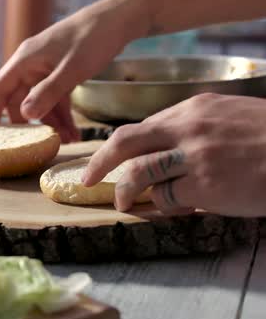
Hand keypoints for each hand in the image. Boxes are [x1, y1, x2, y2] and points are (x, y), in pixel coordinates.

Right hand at [0, 0, 146, 141]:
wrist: (118, 20)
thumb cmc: (93, 38)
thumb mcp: (71, 69)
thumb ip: (48, 92)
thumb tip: (26, 114)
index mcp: (25, 60)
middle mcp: (31, 65)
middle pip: (19, 99)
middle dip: (29, 124)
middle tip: (35, 146)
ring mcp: (46, 69)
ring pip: (40, 102)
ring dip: (52, 122)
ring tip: (67, 141)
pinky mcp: (61, 73)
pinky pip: (56, 98)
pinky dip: (63, 115)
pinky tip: (73, 131)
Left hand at [82, 93, 265, 216]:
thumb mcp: (231, 116)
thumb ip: (195, 127)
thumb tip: (165, 148)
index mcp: (193, 108)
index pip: (142, 127)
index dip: (120, 147)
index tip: (108, 158)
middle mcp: (187, 127)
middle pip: (126, 142)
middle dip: (99, 161)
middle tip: (87, 179)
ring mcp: (194, 155)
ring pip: (140, 173)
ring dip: (125, 191)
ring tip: (123, 203)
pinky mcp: (204, 184)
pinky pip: (166, 198)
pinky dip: (161, 206)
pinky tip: (169, 209)